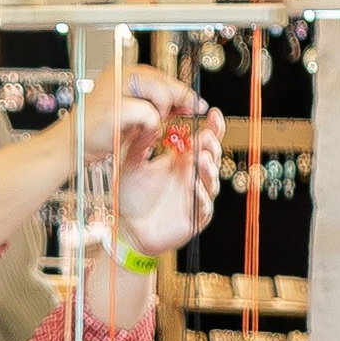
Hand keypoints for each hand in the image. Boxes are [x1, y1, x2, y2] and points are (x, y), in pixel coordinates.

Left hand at [114, 89, 221, 254]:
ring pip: (211, 182)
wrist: (126, 227)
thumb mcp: (134, 163)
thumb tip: (151, 120)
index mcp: (182, 161)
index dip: (212, 128)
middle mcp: (192, 177)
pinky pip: (204, 206)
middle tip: (205, 137)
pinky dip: (201, 195)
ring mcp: (196, 197)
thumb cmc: (132, 196)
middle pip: (212, 158)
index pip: (203, 141)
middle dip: (211, 146)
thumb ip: (142, 143)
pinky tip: (194, 185)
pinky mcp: (194, 218)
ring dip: (208, 169)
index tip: (213, 113)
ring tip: (200, 158)